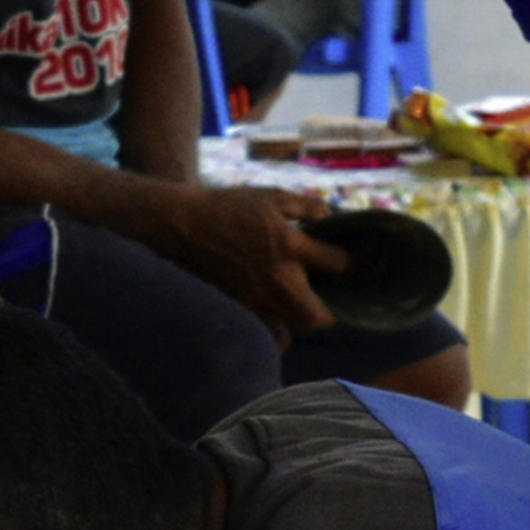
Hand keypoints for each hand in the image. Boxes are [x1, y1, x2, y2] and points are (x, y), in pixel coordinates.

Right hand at [166, 184, 344, 337]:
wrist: (185, 226)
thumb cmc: (229, 207)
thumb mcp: (271, 195)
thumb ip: (306, 205)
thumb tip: (330, 216)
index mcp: (289, 245)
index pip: (336, 264)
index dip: (344, 263)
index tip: (341, 263)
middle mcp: (277, 279)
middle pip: (318, 315)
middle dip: (328, 310)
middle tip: (327, 301)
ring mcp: (256, 299)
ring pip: (292, 328)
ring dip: (301, 320)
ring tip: (300, 308)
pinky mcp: (239, 309)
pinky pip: (266, 333)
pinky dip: (276, 332)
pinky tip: (277, 319)